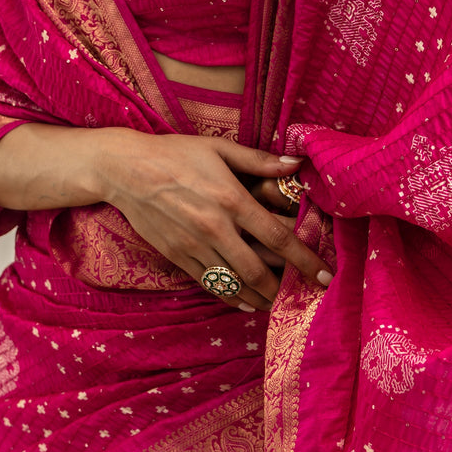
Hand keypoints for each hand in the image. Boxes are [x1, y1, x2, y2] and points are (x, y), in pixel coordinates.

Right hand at [98, 132, 330, 311]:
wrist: (125, 170)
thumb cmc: (175, 153)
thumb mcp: (219, 148)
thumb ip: (259, 160)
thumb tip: (296, 164)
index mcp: (231, 199)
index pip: (278, 237)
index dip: (305, 260)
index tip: (326, 275)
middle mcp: (216, 228)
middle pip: (259, 271)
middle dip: (287, 288)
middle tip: (306, 296)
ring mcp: (195, 246)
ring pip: (235, 283)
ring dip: (261, 298)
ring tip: (280, 303)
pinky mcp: (178, 257)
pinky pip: (211, 285)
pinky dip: (232, 297)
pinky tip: (246, 301)